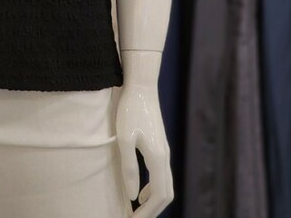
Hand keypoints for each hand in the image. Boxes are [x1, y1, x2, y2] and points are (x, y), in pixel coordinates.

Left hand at [114, 80, 173, 216]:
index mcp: (158, 158)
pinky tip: (138, 193)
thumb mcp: (124, 139)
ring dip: (153, 201)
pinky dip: (153, 189)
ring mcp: (164, 151)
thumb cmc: (130, 110)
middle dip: (152, 211)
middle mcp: (165, 157)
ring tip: (136, 212)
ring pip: (165, 185)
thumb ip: (129, 168)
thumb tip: (131, 197)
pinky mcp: (159, 145)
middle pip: (166, 194)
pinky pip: (161, 175)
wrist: (142, 86)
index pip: (158, 196)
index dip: (147, 213)